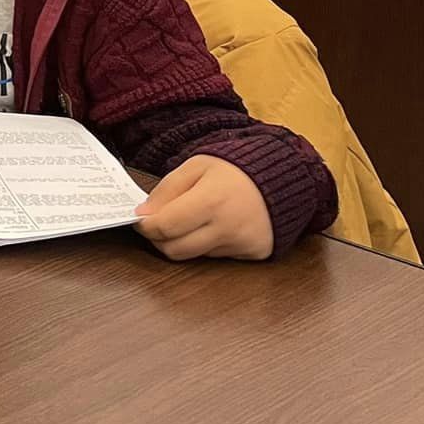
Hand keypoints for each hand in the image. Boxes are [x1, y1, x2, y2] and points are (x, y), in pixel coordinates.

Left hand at [135, 155, 273, 260]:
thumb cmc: (236, 169)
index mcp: (211, 201)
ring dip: (184, 241)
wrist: (283, 176)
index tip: (140, 220)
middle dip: (159, 239)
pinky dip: (208, 244)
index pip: (164, 227)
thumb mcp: (196, 166)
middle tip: (158, 224)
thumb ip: (166, 190)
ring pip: (194, 255)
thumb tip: (143, 215)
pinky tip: (217, 225)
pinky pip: (217, 257)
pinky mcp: (254, 254)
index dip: (145, 226)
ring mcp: (242, 244)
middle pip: (175, 250)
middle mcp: (228, 228)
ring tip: (193, 218)